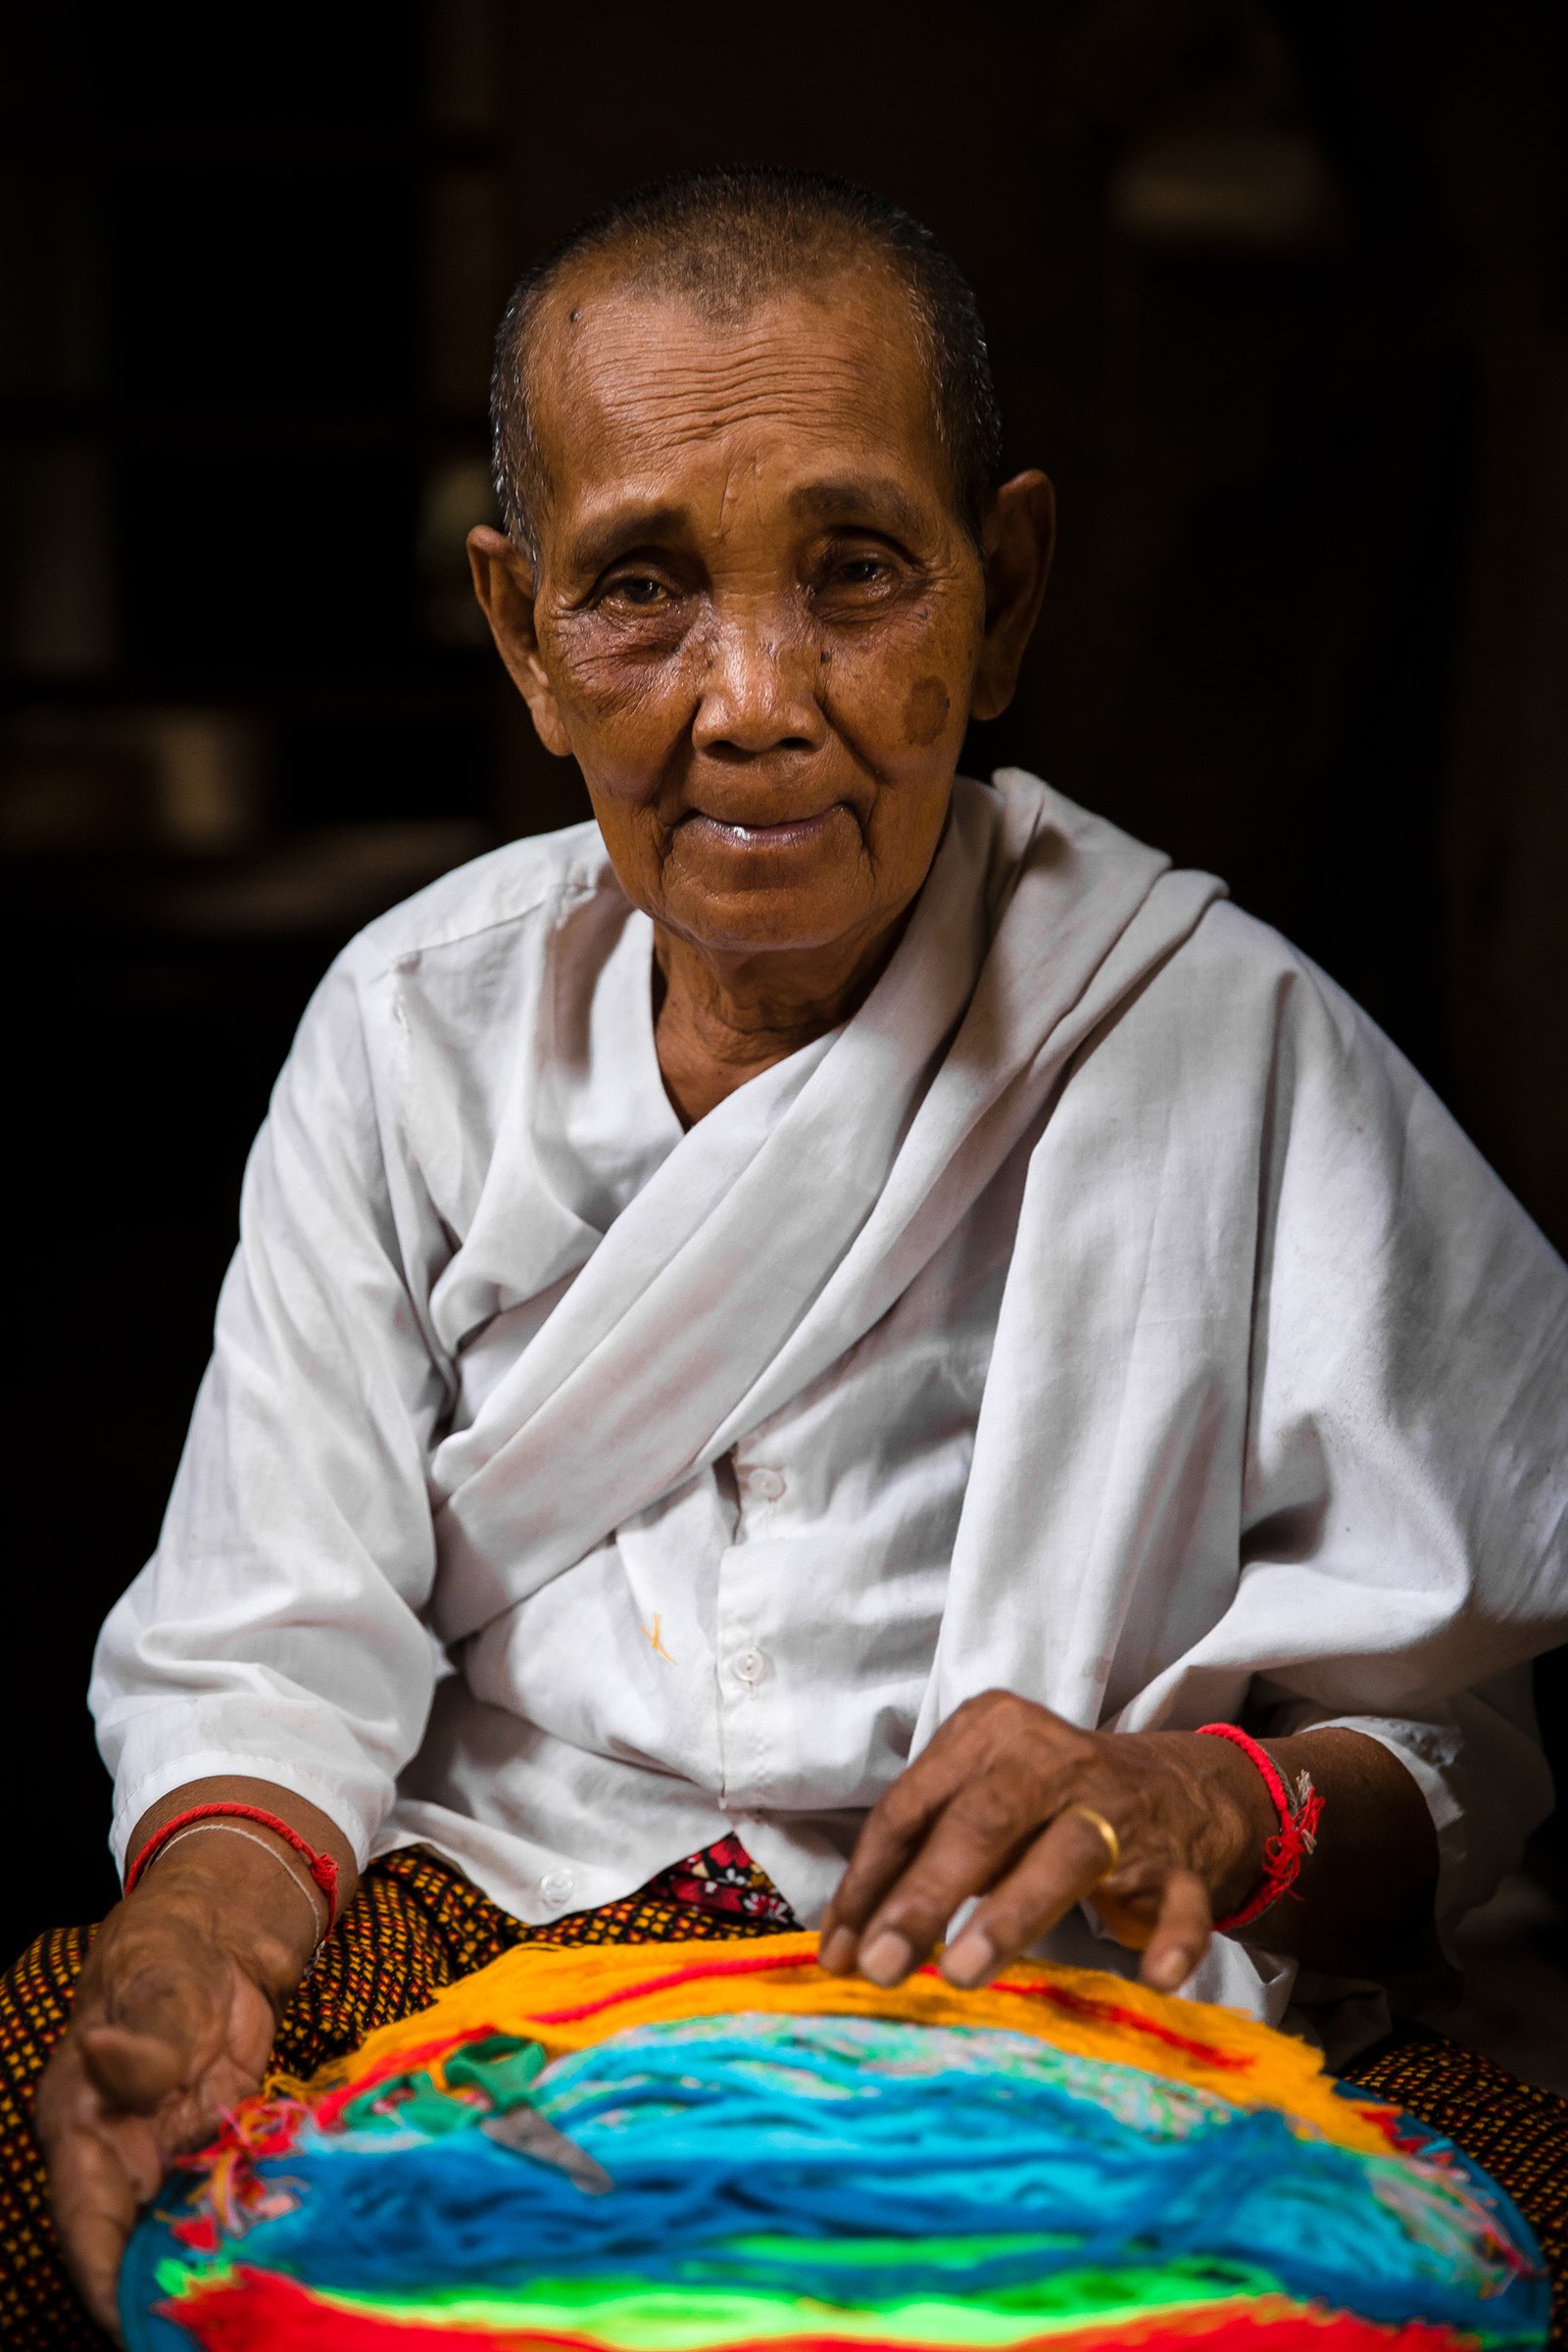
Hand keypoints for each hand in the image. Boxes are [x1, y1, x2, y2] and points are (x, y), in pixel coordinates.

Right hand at [34, 1839, 315, 2340]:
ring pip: (182, 2232)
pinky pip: (230, 2201)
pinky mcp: (219, 2147)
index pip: (83, 2223)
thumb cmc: (169, 1956)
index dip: (101, 2279)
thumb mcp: (159, 1987)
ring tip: (253, 2306)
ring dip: (212, 2267)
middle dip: (163, 2291)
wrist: (220, 1937)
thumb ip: (145, 2040)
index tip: (130, 2326)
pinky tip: (289, 2253)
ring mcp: (171, 2157)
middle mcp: (122, 2157)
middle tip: (207, 2329)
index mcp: (83, 2128)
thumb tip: (112, 2058)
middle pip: (132, 2246)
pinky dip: (251, 2228)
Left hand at [818, 1691, 1275, 1995]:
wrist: (1179, 1791)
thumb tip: (847, 1942)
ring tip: (960, 1973)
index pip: (913, 1806)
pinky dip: (1170, 1940)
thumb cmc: (1045, 1804)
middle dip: (925, 1895)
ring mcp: (1121, 1809)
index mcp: (989, 1732)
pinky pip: (1179, 1903)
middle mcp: (1053, 1759)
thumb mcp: (978, 1801)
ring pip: (1067, 1855)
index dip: (869, 1882)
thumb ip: (918, 1857)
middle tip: (881, 1966)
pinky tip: (1154, 1979)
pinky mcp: (1180, 1864)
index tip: (838, 1953)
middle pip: (981, 1823)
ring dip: (1010, 1915)